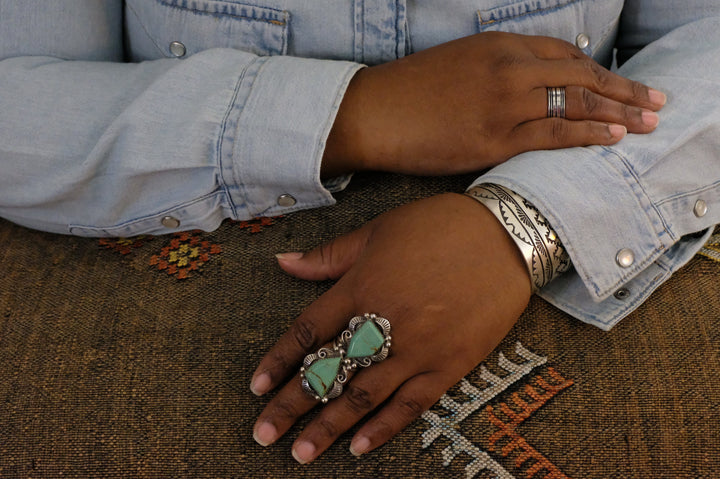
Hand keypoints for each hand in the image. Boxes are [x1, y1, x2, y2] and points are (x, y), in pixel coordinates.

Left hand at [250, 193, 531, 462]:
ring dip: (329, 426)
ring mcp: (418, 348)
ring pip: (364, 396)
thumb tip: (282, 262)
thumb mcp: (378, 230)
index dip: (279, 361)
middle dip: (293, 405)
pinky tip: (360, 446)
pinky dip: (384, 427)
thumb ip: (329, 256)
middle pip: (329, 371)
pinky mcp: (450, 364)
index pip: (308, 332)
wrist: (506, 235)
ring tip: (301, 453)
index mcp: (360, 286)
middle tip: (264, 435)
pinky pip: (412, 403)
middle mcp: (383, 322)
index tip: (257, 388)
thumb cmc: (437, 226)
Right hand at [322, 31, 665, 177]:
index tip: (620, 84)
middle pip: (581, 76)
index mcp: (498, 46)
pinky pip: (552, 134)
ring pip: (575, 104)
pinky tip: (611, 137)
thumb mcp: (458, 65)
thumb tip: (527, 91)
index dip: (598, 72)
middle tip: (655, 101)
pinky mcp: (494, 138)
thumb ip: (497, 71)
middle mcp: (508, 68)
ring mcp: (504, 103)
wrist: (373, 113)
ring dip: (617, 112)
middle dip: (624, 89)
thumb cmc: (409, 92)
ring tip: (646, 121)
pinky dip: (587, 134)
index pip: (564, 55)